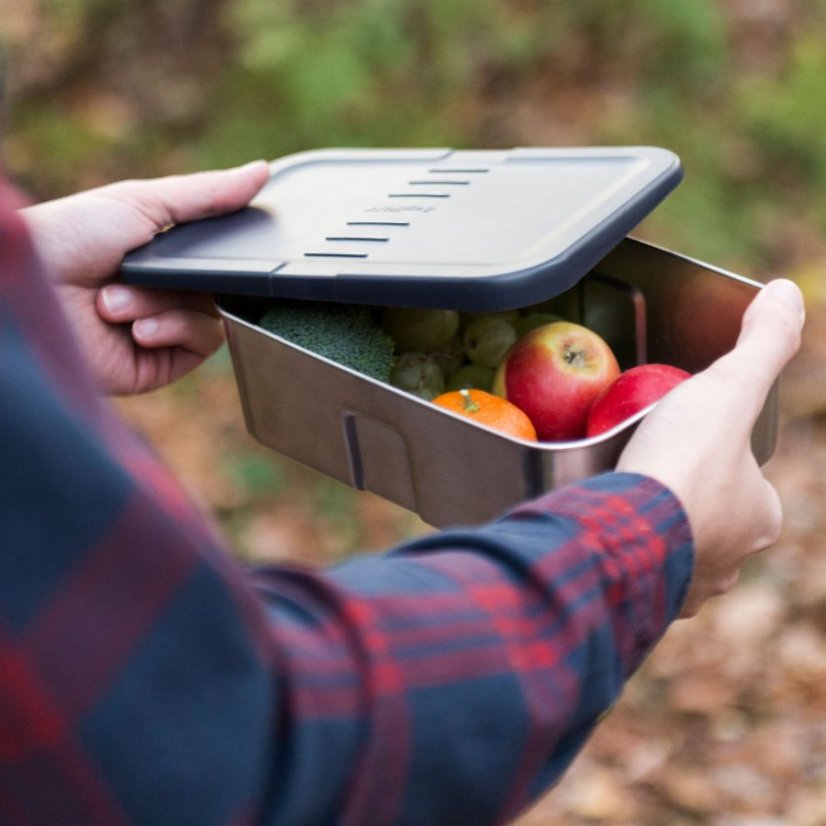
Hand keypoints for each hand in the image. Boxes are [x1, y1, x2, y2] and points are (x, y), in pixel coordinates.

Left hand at [20, 161, 270, 394]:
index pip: (218, 254)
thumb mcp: (141, 202)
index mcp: (163, 256)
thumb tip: (262, 172)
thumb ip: (206, 195)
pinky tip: (134, 328)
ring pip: (214, 314)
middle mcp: (167, 293)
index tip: (229, 242)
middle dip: (186, 277)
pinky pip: (202, 343)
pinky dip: (173, 330)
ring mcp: (165, 328)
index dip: (226, 249)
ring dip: (166, 304)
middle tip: (148, 269)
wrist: (30, 293)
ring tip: (114, 302)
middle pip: (221, 285)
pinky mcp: (161, 363)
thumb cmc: (67, 238)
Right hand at [617, 278, 803, 616]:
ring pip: (677, 551)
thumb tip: (787, 290)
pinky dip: (629, 556)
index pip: (742, 475)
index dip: (714, 453)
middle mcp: (734, 560)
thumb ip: (761, 344)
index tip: (680, 439)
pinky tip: (608, 536)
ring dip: (658, 530)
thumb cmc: (683, 462)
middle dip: (686, 498)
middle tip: (645, 469)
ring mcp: (689, 588)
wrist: (624, 533)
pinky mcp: (648, 605)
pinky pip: (642, 575)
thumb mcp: (726, 389)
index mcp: (760, 514)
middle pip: (710, 516)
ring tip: (622, 502)